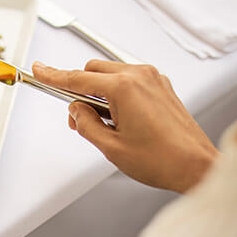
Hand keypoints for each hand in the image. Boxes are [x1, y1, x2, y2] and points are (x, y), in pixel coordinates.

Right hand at [33, 60, 217, 192]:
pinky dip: (117, 94)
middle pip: (93, 70)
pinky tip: (123, 120)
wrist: (196, 166)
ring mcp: (153, 79)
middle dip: (80, 91)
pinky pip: (128, 80)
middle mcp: (139, 77)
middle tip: (80, 119)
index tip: (40, 71)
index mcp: (124, 89)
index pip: (77, 78)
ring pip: (110, 74)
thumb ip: (85, 124)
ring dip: (99, 93)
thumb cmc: (162, 160)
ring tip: (108, 125)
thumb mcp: (110, 147)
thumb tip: (75, 111)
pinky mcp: (161, 86)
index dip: (54, 76)